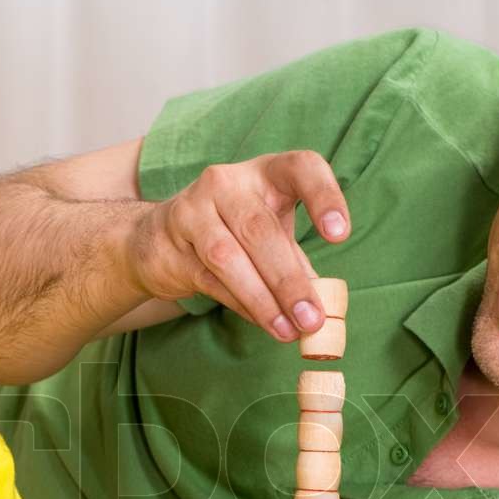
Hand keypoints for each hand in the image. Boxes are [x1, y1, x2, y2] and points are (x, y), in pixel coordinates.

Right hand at [128, 150, 349, 340]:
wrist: (159, 235)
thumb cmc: (230, 228)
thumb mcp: (269, 230)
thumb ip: (294, 258)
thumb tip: (322, 301)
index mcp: (264, 172)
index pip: (300, 168)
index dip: (323, 197)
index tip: (339, 236)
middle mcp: (226, 182)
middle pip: (260, 229)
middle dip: (288, 280)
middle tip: (311, 318)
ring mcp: (193, 210)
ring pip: (229, 257)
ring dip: (262, 299)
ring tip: (287, 330)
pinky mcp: (172, 244)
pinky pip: (209, 279)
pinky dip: (240, 304)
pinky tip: (262, 321)